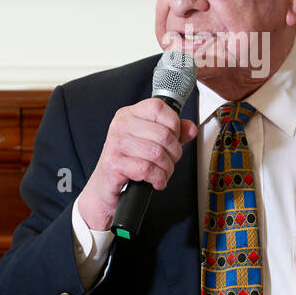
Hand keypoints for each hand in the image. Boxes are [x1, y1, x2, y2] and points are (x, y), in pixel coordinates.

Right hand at [77, 98, 196, 230]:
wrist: (105, 187)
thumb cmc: (129, 162)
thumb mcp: (152, 142)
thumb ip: (173, 133)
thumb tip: (190, 128)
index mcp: (129, 114)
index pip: (158, 107)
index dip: (174, 124)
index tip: (174, 138)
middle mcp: (120, 125)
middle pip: (163, 134)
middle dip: (174, 153)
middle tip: (170, 161)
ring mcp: (115, 144)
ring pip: (157, 153)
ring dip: (167, 168)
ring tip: (163, 173)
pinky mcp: (114, 163)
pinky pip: (147, 169)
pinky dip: (158, 179)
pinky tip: (156, 181)